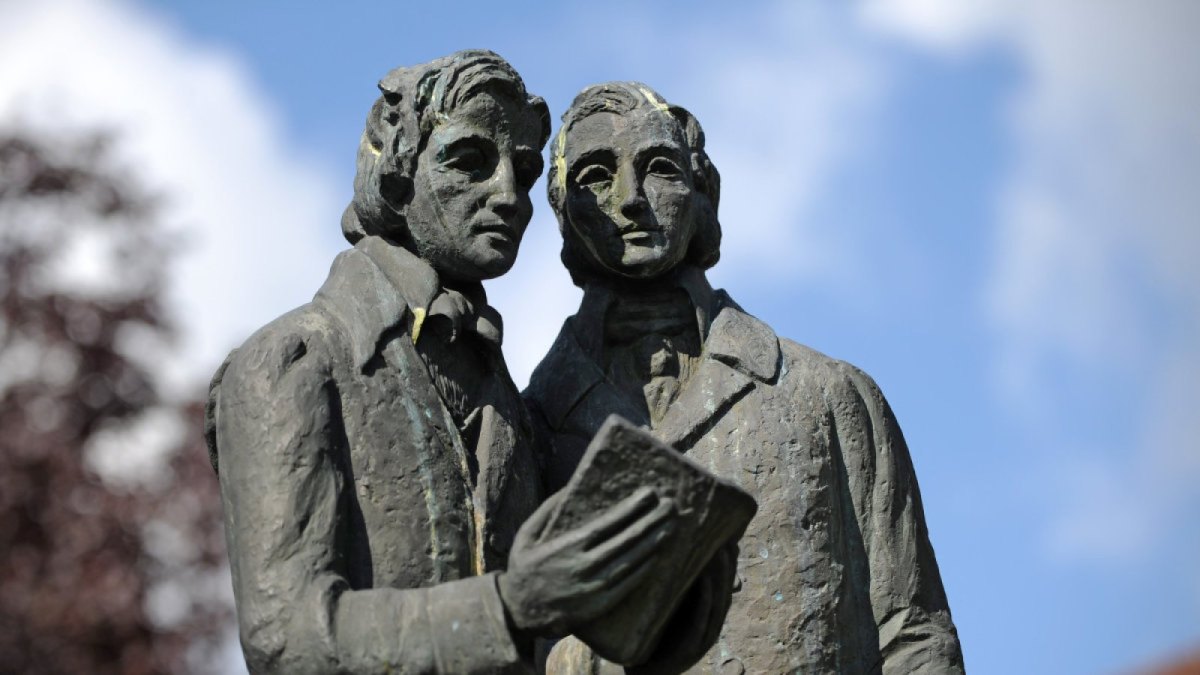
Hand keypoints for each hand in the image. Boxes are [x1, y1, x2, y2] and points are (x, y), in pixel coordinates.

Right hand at [498, 487, 675, 638]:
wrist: (520, 613)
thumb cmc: (524, 569)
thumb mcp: (526, 535)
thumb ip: (547, 510)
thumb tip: (569, 487)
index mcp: (568, 546)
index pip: (608, 524)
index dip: (630, 508)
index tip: (648, 493)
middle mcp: (584, 566)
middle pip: (625, 541)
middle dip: (650, 521)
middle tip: (670, 506)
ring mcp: (594, 587)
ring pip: (631, 562)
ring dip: (653, 543)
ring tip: (670, 527)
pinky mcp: (599, 605)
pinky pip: (627, 585)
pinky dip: (644, 570)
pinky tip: (657, 556)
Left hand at [628, 541, 738, 674]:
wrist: (644, 673)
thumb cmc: (655, 636)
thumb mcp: (668, 607)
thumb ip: (679, 586)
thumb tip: (678, 552)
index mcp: (706, 615)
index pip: (722, 584)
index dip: (727, 562)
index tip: (728, 536)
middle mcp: (708, 625)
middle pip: (724, 590)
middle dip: (727, 565)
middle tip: (727, 537)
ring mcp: (701, 639)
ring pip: (717, 603)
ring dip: (721, 577)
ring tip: (720, 551)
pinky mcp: (689, 651)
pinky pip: (701, 621)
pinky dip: (705, 599)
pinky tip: (705, 580)